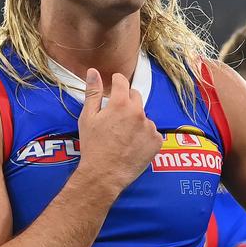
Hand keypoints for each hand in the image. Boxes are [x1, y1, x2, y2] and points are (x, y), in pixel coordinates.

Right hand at [77, 68, 163, 192]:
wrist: (104, 174)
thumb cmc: (93, 146)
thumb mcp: (87, 117)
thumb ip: (93, 92)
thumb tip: (93, 71)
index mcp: (120, 103)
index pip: (122, 81)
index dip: (116, 82)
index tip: (113, 86)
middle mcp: (138, 112)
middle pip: (135, 96)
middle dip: (126, 101)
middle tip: (115, 116)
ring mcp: (150, 127)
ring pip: (143, 116)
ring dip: (135, 120)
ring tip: (123, 135)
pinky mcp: (157, 141)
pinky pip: (152, 132)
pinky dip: (144, 135)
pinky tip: (132, 145)